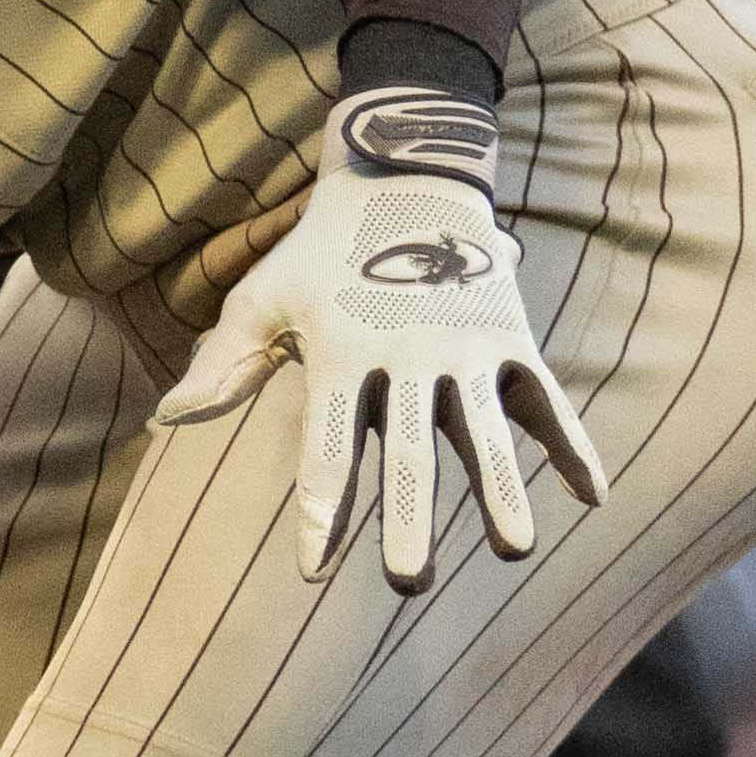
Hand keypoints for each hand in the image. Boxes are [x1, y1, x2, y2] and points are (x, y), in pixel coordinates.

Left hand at [155, 87, 606, 588]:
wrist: (402, 175)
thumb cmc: (318, 252)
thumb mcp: (263, 298)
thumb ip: (224, 364)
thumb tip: (165, 420)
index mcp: (340, 354)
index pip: (325, 448)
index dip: (319, 511)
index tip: (313, 570)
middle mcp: (405, 355)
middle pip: (407, 451)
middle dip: (409, 517)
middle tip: (407, 581)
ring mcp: (464, 346)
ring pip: (484, 431)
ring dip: (502, 490)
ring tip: (512, 548)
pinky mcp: (510, 336)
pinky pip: (544, 398)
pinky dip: (569, 443)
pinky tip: (590, 494)